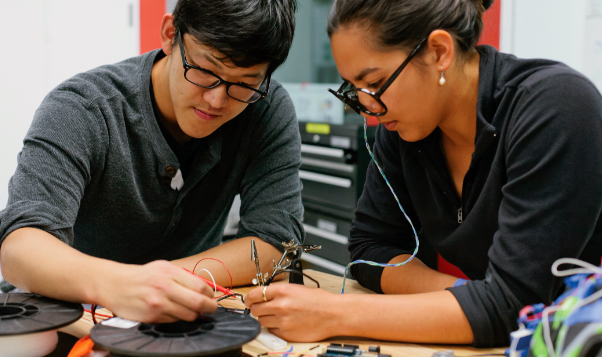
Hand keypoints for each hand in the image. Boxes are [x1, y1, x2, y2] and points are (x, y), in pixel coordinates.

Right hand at [97, 260, 217, 322]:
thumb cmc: (142, 276)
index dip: (210, 295)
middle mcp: (164, 288)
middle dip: (210, 308)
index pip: (200, 287)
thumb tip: (205, 290)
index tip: (211, 297)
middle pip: (198, 303)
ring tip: (190, 309)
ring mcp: (158, 305)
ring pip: (188, 316)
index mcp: (170, 273)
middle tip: (211, 308)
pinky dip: (178, 318)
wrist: (114, 285)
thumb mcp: (164, 267)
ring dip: (194, 314)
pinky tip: (172, 311)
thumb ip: (184, 277)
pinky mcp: (151, 318)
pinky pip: (174, 322)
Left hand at [245, 283, 341, 340]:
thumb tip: (264, 295)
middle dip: (256, 309)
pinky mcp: (286, 333)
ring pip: (261, 321)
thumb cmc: (318, 300)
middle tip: (261, 309)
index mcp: (282, 291)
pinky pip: (271, 331)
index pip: (254, 295)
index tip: (249, 300)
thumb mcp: (296, 288)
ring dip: (265, 319)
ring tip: (276, 316)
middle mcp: (280, 305)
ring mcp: (282, 321)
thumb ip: (279, 292)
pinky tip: (283, 323)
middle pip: (254, 309)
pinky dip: (274, 328)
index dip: (249, 298)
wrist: (333, 314)